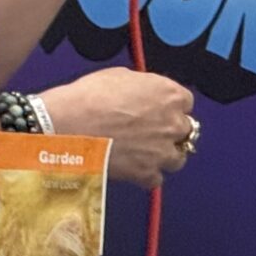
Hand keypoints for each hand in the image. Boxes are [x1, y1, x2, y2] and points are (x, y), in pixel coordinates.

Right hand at [38, 68, 198, 185]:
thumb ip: (142, 87)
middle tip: (152, 131)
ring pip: (178, 158)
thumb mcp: (121, 76)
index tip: (160, 109)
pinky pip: (157, 178)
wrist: (69, 125)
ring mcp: (162, 151)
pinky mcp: (147, 173)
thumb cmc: (90, 97)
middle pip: (185, 130)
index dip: (171, 106)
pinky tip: (134, 168)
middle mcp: (172, 122)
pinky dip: (147, 175)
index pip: (186, 102)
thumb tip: (142, 92)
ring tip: (147, 153)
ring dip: (166, 155)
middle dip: (171, 130)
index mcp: (169, 94)